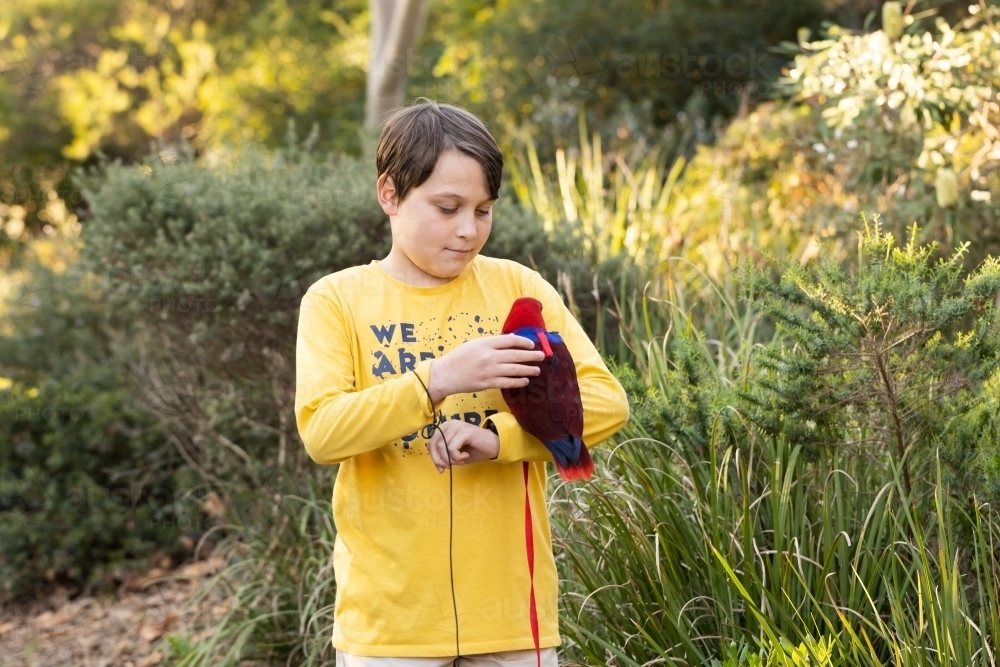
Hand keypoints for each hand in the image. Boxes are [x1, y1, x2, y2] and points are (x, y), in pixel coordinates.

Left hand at [425, 420, 500, 472]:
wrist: (494, 446)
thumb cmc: (475, 450)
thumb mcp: (456, 455)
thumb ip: (445, 457)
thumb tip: (438, 466)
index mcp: (446, 428)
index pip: (431, 443)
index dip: (434, 457)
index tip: (442, 469)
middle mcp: (450, 424)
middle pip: (434, 444)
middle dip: (440, 460)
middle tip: (450, 466)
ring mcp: (457, 426)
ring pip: (443, 447)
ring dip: (451, 459)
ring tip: (461, 460)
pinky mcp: (464, 431)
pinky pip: (452, 448)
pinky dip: (457, 456)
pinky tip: (466, 456)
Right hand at [428, 335, 544, 402]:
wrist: (446, 374)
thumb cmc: (459, 357)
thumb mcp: (475, 344)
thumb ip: (493, 342)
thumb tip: (511, 339)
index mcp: (486, 344)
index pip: (511, 341)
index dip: (524, 342)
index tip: (532, 345)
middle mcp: (489, 356)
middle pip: (516, 355)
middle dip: (532, 356)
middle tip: (542, 356)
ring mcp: (489, 371)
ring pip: (515, 370)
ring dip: (528, 369)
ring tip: (537, 369)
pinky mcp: (488, 383)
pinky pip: (507, 382)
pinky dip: (518, 381)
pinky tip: (525, 380)